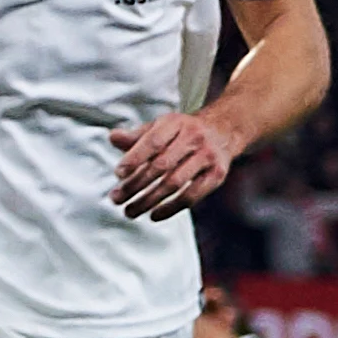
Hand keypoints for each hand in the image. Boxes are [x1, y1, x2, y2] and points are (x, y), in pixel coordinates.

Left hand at [108, 111, 242, 219]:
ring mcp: (207, 156)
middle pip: (161, 165)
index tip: (118, 174)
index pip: (153, 142)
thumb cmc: (183, 132)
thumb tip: (113, 137)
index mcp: (176, 123)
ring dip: (149, 200)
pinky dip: (171, 208)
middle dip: (136, 184)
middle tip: (116, 199)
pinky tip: (154, 215)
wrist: (224, 130)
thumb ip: (136, 136)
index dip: (134, 158)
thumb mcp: (161, 127)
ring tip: (130, 211)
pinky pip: (192, 195)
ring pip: (175, 182)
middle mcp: (194, 137)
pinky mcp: (217, 174)